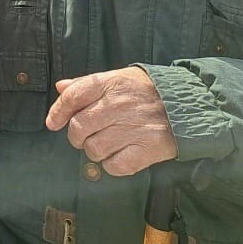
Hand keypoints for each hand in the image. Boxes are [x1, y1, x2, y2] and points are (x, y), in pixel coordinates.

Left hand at [45, 66, 176, 176]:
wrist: (189, 103)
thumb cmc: (149, 90)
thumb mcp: (118, 77)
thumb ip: (87, 84)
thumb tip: (61, 87)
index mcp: (109, 84)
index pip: (72, 97)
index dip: (57, 112)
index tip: (53, 122)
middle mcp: (118, 106)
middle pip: (79, 128)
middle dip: (77, 136)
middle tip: (84, 136)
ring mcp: (132, 129)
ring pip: (94, 149)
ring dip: (95, 151)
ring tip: (107, 144)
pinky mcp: (147, 150)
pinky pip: (115, 166)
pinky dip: (112, 165)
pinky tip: (120, 155)